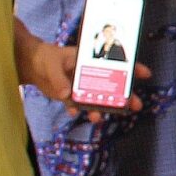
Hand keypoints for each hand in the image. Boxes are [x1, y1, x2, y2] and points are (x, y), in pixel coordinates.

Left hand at [19, 34, 149, 122]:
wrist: (30, 65)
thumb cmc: (45, 57)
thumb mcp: (52, 64)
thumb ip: (59, 79)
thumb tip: (67, 94)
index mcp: (91, 61)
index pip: (115, 62)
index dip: (132, 67)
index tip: (146, 74)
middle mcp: (90, 74)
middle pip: (112, 86)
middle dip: (125, 96)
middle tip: (135, 106)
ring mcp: (81, 86)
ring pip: (97, 99)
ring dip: (101, 109)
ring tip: (99, 117)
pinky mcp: (70, 96)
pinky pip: (78, 105)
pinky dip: (77, 110)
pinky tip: (74, 112)